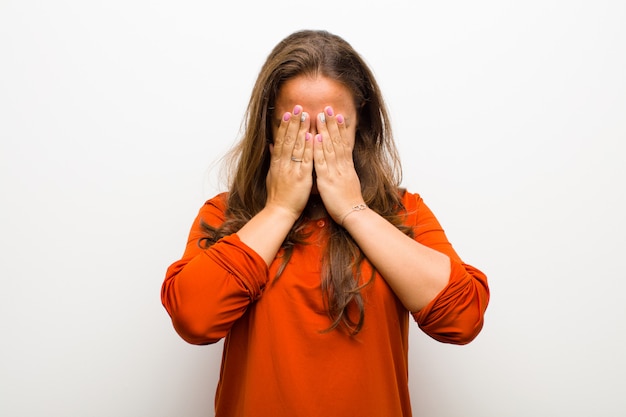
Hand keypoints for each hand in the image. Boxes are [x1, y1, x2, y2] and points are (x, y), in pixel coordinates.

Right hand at [266, 105, 313, 220]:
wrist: (279, 211)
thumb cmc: (277, 195)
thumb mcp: (272, 175)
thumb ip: (273, 159)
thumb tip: (271, 145)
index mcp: (277, 163)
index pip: (281, 140)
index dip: (285, 125)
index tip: (289, 112)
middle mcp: (283, 163)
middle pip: (288, 139)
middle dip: (293, 122)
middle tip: (298, 107)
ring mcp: (292, 169)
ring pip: (296, 146)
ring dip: (301, 129)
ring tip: (305, 115)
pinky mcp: (301, 177)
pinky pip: (305, 160)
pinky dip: (307, 148)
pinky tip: (311, 136)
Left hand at [313, 106, 364, 223]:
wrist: (354, 213)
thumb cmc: (349, 201)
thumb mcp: (349, 182)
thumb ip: (344, 171)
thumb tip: (343, 164)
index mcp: (346, 166)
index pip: (343, 142)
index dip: (340, 128)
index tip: (337, 114)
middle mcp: (341, 165)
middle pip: (337, 140)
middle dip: (331, 123)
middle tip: (328, 107)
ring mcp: (335, 170)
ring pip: (329, 146)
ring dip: (325, 130)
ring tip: (320, 115)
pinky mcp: (327, 179)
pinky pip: (322, 161)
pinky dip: (319, 148)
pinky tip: (316, 137)